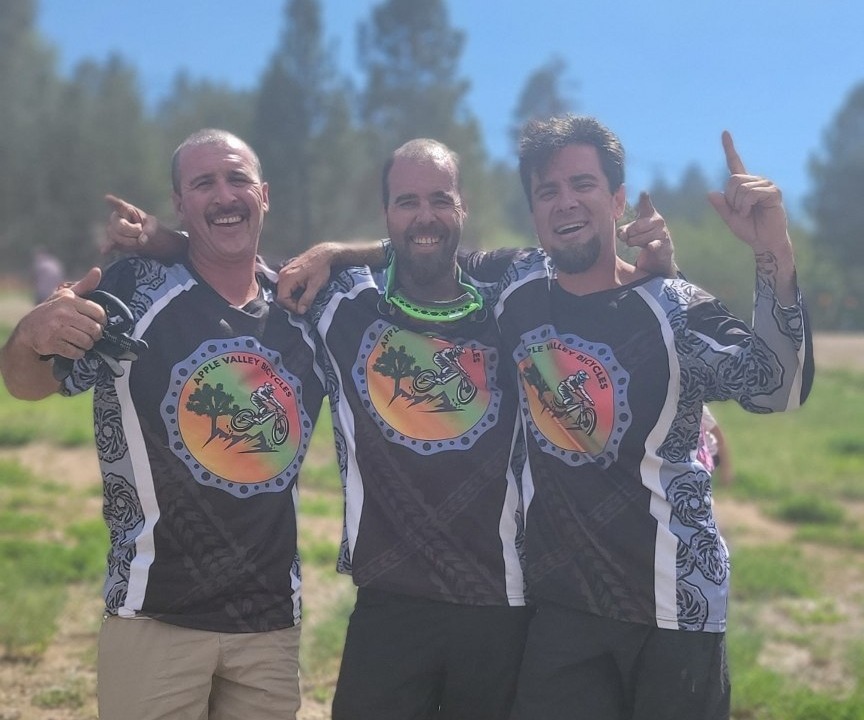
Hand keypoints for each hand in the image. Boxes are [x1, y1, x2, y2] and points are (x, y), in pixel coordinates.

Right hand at [22, 267, 105, 358]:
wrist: (28, 329)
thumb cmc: (53, 311)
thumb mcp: (66, 296)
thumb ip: (85, 286)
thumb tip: (98, 270)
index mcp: (69, 300)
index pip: (98, 313)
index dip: (102, 321)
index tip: (99, 323)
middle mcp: (62, 313)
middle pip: (94, 329)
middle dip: (96, 335)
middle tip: (92, 335)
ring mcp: (56, 329)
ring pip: (86, 342)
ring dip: (87, 345)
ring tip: (83, 342)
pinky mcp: (51, 343)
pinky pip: (76, 352)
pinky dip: (78, 353)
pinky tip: (74, 348)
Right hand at [103, 194, 159, 252]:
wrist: (144, 237)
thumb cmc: (147, 226)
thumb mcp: (153, 226)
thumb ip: (149, 231)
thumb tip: (141, 241)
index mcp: (127, 210)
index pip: (120, 205)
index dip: (113, 202)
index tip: (107, 198)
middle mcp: (117, 218)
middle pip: (120, 225)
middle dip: (132, 231)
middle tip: (140, 231)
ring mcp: (113, 229)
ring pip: (116, 236)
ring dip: (129, 241)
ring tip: (136, 239)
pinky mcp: (112, 240)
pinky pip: (109, 243)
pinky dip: (107, 247)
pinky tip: (104, 251)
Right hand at [277, 243, 337, 313]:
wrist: (323, 254)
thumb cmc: (320, 268)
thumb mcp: (315, 285)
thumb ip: (307, 299)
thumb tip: (301, 311)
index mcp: (287, 278)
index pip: (282, 299)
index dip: (292, 306)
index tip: (302, 309)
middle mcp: (282, 274)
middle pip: (281, 295)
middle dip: (292, 303)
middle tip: (303, 306)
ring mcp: (284, 272)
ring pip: (283, 291)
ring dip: (292, 297)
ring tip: (303, 299)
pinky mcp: (288, 271)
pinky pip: (286, 285)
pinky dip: (292, 291)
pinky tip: (302, 292)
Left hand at [619, 192, 677, 276]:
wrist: (660, 249)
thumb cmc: (643, 235)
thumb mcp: (632, 230)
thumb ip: (623, 231)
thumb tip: (622, 234)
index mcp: (649, 213)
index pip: (646, 204)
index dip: (644, 199)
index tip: (643, 192)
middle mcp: (657, 220)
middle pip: (635, 227)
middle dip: (628, 234)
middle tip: (628, 237)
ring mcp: (661, 231)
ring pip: (638, 238)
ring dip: (632, 243)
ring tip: (635, 242)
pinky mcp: (663, 242)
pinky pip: (653, 244)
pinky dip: (650, 246)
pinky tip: (649, 247)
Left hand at [707, 131, 788, 253]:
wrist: (764, 241)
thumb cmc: (749, 229)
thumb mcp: (729, 218)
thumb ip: (720, 206)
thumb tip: (711, 192)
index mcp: (743, 185)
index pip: (734, 163)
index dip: (729, 148)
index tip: (724, 132)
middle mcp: (755, 181)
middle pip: (732, 180)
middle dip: (731, 199)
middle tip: (740, 211)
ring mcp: (766, 184)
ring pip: (741, 188)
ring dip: (739, 205)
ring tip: (748, 213)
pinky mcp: (774, 192)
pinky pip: (751, 193)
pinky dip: (746, 206)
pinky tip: (753, 212)